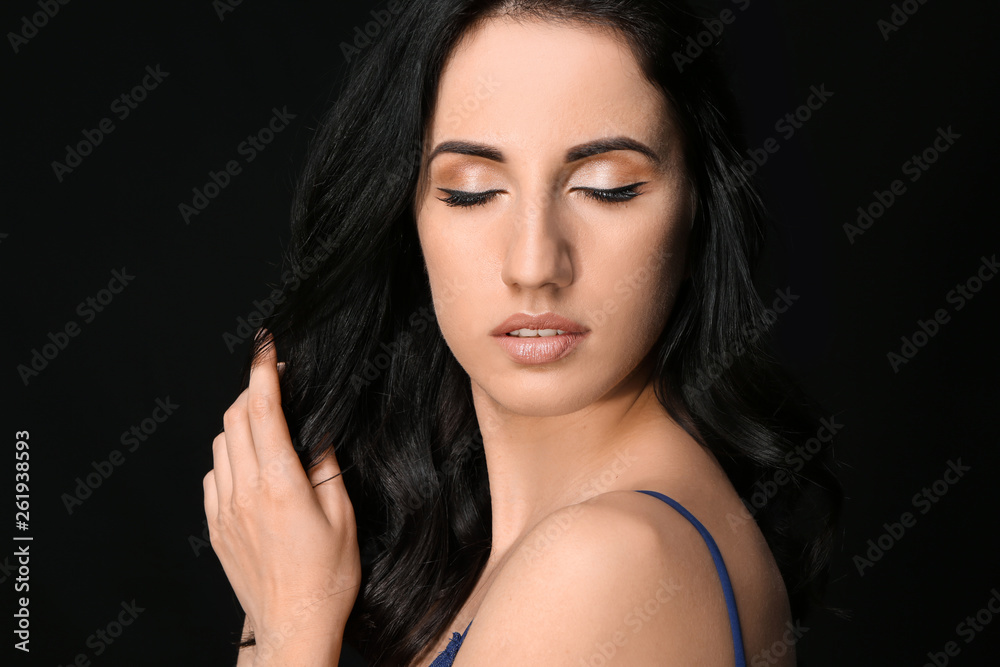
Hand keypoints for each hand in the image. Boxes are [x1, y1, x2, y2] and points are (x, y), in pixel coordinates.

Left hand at [203, 330, 360, 658]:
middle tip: (275, 384)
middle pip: (235, 419)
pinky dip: (229, 456)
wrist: (293, 625)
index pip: (263, 412)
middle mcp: (245, 492)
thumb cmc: (327, 577)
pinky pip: (214, 475)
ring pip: (221, 443)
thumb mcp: (342, 516)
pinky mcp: (215, 526)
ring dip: (240, 422)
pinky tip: (251, 465)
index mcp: (281, 485)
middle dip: (252, 392)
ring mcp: (224, 510)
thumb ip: (325, 466)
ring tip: (266, 425)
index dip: (263, 373)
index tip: (267, 347)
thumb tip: (315, 430)